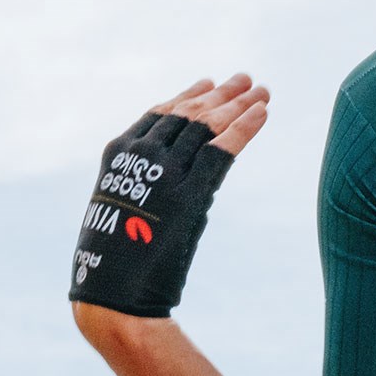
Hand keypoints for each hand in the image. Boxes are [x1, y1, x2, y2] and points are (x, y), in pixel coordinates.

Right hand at [67, 75, 269, 318]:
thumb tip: (183, 180)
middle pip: (189, 113)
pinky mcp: (191, 194)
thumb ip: (145, 185)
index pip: (160, 113)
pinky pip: (223, 149)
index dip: (188, 95)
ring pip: (208, 125)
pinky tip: (263, 111)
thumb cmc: (114, 261)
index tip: (209, 84)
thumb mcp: (120, 209)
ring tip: (260, 90)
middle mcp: (140, 155)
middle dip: (220, 94)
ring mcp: (166, 172)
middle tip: (244, 80)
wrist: (112, 295)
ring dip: (239, 103)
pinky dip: (246, 126)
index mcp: (116, 153)